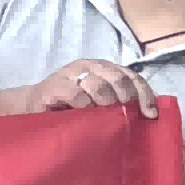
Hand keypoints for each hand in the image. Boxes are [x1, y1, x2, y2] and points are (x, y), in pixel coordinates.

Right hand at [25, 58, 151, 115]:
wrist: (33, 105)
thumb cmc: (71, 107)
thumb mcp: (98, 102)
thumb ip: (119, 102)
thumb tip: (148, 116)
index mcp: (104, 69)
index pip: (132, 76)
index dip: (144, 94)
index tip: (150, 115)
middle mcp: (89, 67)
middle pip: (118, 77)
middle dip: (127, 98)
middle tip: (126, 116)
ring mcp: (70, 74)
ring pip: (98, 84)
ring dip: (106, 103)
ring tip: (106, 118)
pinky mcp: (54, 86)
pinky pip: (76, 95)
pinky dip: (85, 106)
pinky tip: (86, 116)